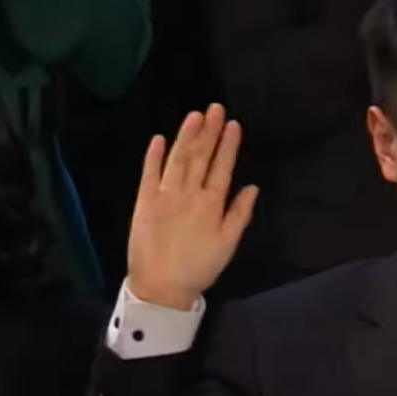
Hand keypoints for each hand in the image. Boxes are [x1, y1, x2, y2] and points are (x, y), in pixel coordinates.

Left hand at [127, 104, 258, 309]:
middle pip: (200, 156)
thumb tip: (252, 187)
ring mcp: (164, 195)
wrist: (162, 286)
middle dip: (209, 131)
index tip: (233, 124)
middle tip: (215, 108)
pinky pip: (149, 173)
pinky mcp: (144, 201)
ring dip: (186, 136)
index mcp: (212, 204)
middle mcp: (189, 193)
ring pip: (178, 159)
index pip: (222, 167)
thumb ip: (240, 214)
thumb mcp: (229, 244)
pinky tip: (159, 138)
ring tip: (195, 115)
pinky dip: (154, 155)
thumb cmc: (200, 267)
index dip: (228, 144)